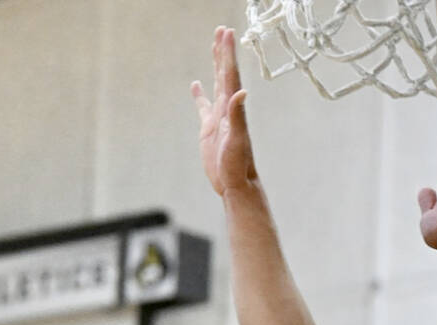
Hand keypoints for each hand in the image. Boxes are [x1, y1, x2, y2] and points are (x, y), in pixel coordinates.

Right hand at [192, 26, 257, 195]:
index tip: (226, 32)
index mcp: (232, 108)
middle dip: (223, 52)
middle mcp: (227, 108)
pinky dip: (199, 95)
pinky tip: (195, 85)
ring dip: (215, 65)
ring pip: (216, 84)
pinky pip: (203, 106)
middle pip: (224, 73)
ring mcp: (217, 117)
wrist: (235, 184)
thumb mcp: (236, 140)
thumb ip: (237, 116)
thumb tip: (241, 92)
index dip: (227, 53)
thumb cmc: (238, 165)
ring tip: (213, 46)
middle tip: (221, 30)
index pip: (229, 75)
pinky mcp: (208, 129)